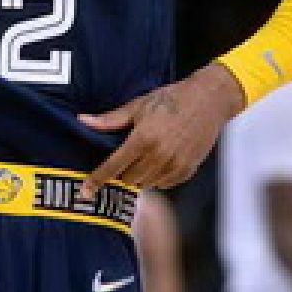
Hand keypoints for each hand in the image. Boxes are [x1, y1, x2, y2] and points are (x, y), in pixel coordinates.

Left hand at [79, 63, 243, 195]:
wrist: (209, 100)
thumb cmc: (170, 99)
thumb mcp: (139, 105)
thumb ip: (110, 120)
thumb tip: (82, 121)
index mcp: (143, 138)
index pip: (113, 166)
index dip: (96, 180)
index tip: (84, 192)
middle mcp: (158, 156)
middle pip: (128, 179)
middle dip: (122, 172)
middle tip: (128, 155)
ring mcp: (175, 165)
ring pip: (145, 184)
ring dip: (139, 176)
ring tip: (146, 155)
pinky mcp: (187, 171)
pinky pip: (163, 185)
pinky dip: (156, 178)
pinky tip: (161, 159)